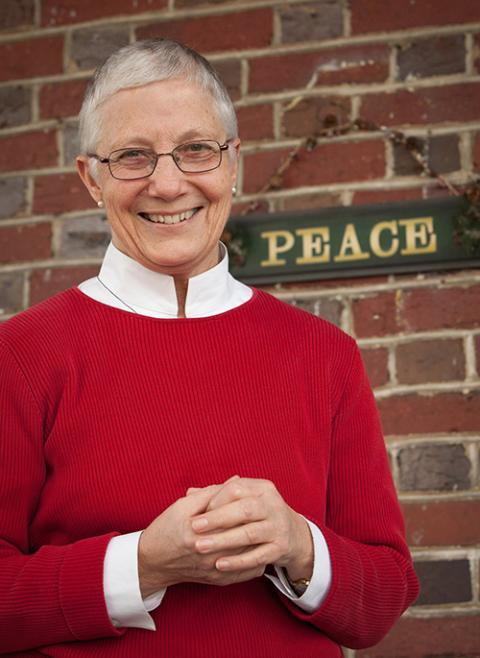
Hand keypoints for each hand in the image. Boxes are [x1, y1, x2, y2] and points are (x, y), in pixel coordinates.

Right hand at [138, 479, 262, 597]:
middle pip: (244, 536)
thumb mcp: (183, 505)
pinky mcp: (219, 581)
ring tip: (267, 526)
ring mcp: (215, 570)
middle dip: (257, 522)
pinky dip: (257, 560)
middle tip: (267, 510)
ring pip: (249, 555)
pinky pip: (247, 573)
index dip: (247, 504)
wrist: (153, 561)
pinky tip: (261, 547)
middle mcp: (209, 554)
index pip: (232, 516)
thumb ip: (211, 493)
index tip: (256, 495)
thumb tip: (236, 481)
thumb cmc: (167, 528)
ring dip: (260, 541)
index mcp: (198, 531)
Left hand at [189, 477, 313, 582]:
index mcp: (262, 488)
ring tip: (200, 546)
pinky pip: (257, 556)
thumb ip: (219, 495)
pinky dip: (237, 561)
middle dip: (217, 518)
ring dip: (223, 540)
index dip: (216, 500)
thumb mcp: (245, 498)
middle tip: (193, 527)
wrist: (293, 534)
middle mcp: (273, 505)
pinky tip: (219, 564)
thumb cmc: (258, 514)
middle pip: (244, 509)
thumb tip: (190, 492)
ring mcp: (278, 527)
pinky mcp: (280, 548)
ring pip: (249, 534)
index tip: (198, 512)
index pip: (236, 489)